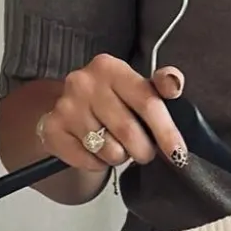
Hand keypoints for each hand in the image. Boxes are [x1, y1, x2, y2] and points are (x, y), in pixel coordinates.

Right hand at [36, 56, 189, 171]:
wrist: (71, 111)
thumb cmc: (113, 101)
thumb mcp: (138, 88)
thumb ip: (161, 86)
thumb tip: (173, 83)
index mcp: (110, 67)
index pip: (146, 101)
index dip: (166, 131)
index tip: (178, 153)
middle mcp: (84, 82)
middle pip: (129, 131)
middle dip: (143, 150)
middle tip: (144, 152)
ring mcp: (65, 106)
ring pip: (109, 150)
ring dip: (120, 156)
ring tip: (116, 146)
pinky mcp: (52, 130)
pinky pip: (89, 160)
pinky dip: (99, 163)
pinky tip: (96, 151)